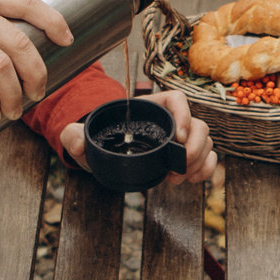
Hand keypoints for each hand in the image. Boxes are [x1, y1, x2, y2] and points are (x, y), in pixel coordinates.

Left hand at [60, 89, 218, 184]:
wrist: (104, 154)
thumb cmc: (96, 139)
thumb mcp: (81, 135)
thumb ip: (73, 135)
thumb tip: (78, 142)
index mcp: (150, 107)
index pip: (177, 99)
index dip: (183, 114)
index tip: (178, 137)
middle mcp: (169, 120)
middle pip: (197, 124)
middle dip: (194, 147)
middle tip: (179, 167)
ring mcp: (178, 138)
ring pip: (204, 140)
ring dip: (199, 160)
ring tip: (179, 177)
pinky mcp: (182, 155)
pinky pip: (205, 157)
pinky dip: (205, 167)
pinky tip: (191, 179)